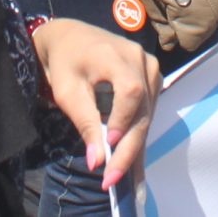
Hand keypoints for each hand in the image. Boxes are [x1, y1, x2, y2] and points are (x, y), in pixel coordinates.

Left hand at [30, 19, 161, 191]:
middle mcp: (140, 58)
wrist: (71, 38)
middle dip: (128, 148)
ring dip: (134, 147)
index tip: (109, 146)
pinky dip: (136, 136)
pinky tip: (130, 161)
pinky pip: (148, 111)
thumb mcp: (67, 92)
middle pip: (142, 109)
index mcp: (114, 54)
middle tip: (112, 180)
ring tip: (121, 178)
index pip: (130, 91)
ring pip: (147, 115)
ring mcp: (150, 67)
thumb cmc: (65, 63)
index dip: (123, 119)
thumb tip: (97, 161)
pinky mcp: (152, 78)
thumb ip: (84, 123)